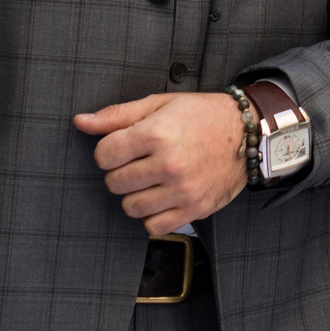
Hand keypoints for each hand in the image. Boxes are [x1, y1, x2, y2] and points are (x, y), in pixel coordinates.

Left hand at [75, 92, 247, 234]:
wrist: (248, 133)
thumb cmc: (203, 115)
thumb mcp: (160, 104)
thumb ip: (117, 115)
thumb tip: (81, 122)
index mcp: (158, 133)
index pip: (104, 155)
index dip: (109, 150)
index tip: (123, 147)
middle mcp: (170, 164)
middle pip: (114, 183)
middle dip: (121, 172)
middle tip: (139, 162)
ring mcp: (183, 190)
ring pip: (131, 207)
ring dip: (135, 195)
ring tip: (151, 179)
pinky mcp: (194, 209)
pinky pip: (153, 226)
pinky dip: (152, 215)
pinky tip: (162, 196)